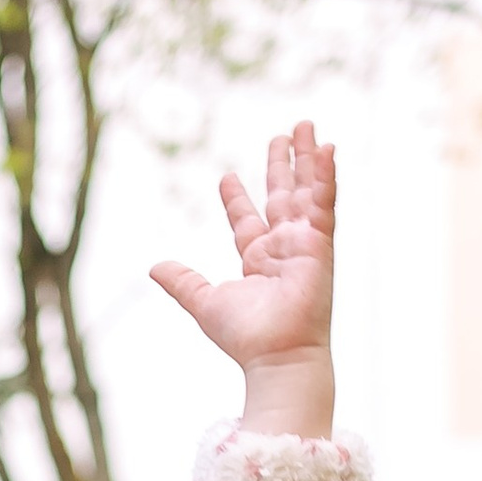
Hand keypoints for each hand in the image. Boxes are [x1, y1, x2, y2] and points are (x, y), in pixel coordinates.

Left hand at [150, 121, 335, 439]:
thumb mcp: (204, 302)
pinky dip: (326, 175)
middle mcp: (282, 248)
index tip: (227, 176)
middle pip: (282, 196)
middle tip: (284, 134)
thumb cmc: (244, 336)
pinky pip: (324, 202)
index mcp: (256, 260)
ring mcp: (304, 243)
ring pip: (306, 191)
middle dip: (282, 166)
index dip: (236, 198)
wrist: (275, 354)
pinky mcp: (321, 243)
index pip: (246, 220)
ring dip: (307, 159)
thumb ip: (182, 282)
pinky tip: (327, 149)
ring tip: (306, 125)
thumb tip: (154, 266)